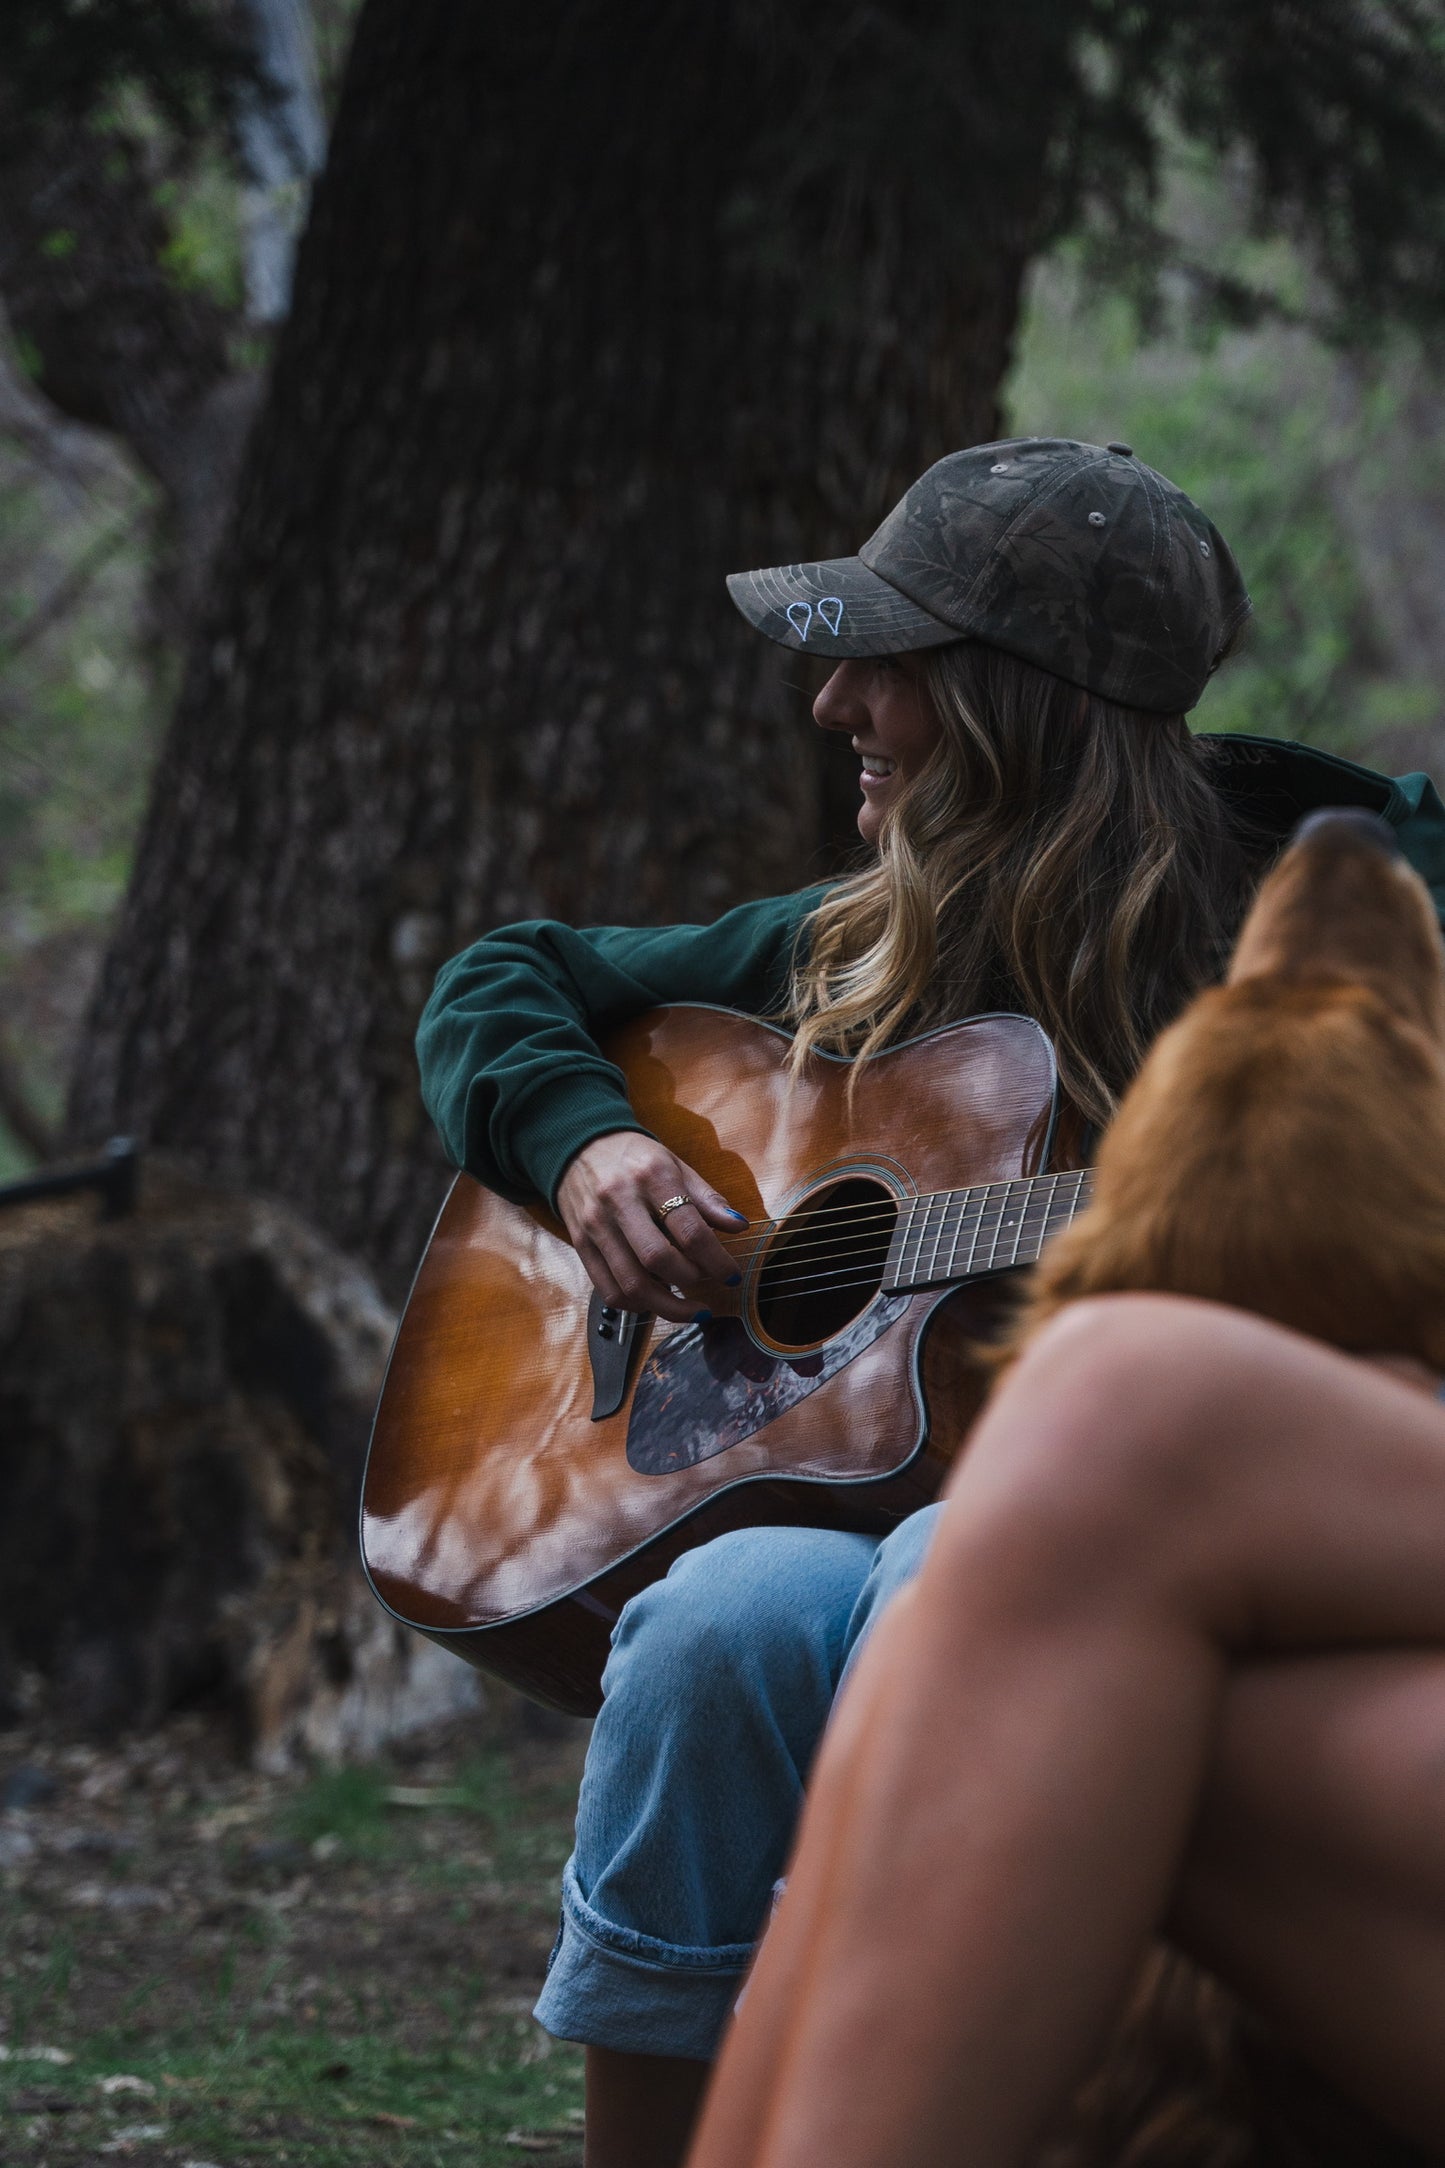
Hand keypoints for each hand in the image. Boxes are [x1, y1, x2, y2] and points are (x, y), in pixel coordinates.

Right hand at [556, 1132, 748, 1322]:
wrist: (579, 1145)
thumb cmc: (636, 1158)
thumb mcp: (675, 1165)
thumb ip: (707, 1198)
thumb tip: (739, 1226)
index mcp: (651, 1176)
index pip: (689, 1229)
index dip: (716, 1260)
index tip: (732, 1275)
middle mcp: (619, 1201)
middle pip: (658, 1259)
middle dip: (692, 1281)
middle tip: (709, 1283)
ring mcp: (595, 1225)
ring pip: (631, 1284)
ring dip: (668, 1307)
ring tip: (691, 1310)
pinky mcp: (580, 1244)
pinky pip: (609, 1291)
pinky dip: (637, 1306)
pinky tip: (656, 1302)